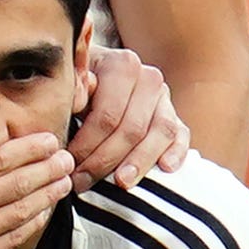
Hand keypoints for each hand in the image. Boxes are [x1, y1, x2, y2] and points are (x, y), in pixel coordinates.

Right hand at [0, 102, 71, 248]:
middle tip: (65, 158)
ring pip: (21, 209)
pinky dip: (35, 222)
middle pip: (15, 182)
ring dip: (48, 193)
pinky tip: (45, 210)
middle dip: (48, 167)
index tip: (48, 141)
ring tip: (64, 180)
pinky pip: (14, 238)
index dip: (29, 148)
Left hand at [69, 40, 191, 186]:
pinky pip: (181, 135)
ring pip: (160, 132)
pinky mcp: (175, 116)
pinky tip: (166, 168)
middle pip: (132, 127)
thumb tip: (78, 102)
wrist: (95, 76)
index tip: (69, 165)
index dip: (87, 144)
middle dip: (105, 159)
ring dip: (140, 161)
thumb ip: (73, 92)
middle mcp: (148, 78)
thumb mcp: (67, 84)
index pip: (108, 114)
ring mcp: (164, 98)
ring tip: (122, 183)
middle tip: (83, 181)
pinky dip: (176, 152)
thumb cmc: (76, 85)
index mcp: (122, 65)